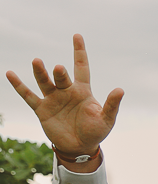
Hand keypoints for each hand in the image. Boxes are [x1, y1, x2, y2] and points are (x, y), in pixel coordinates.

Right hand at [6, 34, 121, 167]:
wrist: (80, 147)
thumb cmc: (95, 131)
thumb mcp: (106, 119)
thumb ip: (111, 105)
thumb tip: (120, 90)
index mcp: (83, 91)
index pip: (81, 67)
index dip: (79, 52)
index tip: (77, 36)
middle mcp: (66, 91)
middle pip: (61, 77)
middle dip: (60, 73)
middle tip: (59, 68)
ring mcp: (53, 99)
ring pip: (44, 82)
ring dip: (40, 73)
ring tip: (37, 62)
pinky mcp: (42, 109)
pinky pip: (28, 96)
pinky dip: (19, 86)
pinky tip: (10, 74)